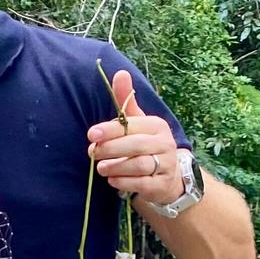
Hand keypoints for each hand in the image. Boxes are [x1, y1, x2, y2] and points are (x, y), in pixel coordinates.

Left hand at [87, 68, 192, 207]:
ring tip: (101, 168)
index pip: (132, 126)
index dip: (110, 130)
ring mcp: (166, 165)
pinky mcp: (163, 185)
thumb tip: (120, 72)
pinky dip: (124, 182)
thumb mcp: (137, 122)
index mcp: (156, 125)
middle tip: (92, 153)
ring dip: (116, 167)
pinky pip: (142, 184)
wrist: (168, 175)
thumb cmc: (146, 145)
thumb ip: (126, 100)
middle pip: (136, 146)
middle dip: (111, 149)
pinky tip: (113, 180)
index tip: (92, 135)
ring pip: (139, 165)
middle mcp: (165, 143)